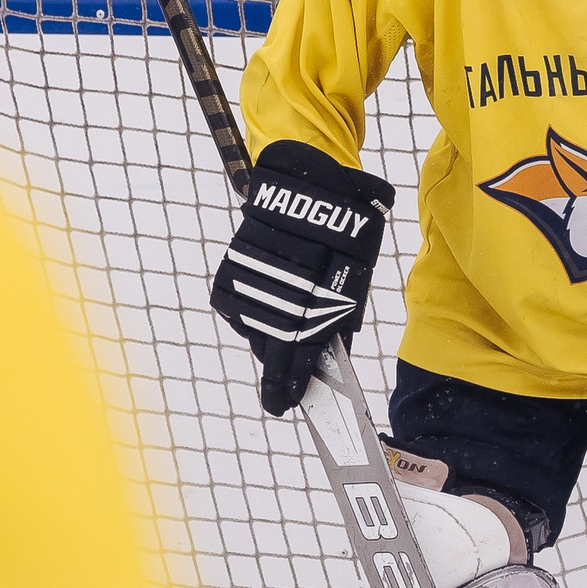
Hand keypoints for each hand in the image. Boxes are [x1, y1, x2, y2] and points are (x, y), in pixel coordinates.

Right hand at [210, 140, 395, 414]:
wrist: (309, 182)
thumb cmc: (343, 232)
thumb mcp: (354, 278)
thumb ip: (338, 320)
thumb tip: (327, 357)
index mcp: (316, 300)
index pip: (297, 355)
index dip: (289, 384)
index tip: (284, 405)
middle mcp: (280, 295)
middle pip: (272, 348)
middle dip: (278, 372)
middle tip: (277, 394)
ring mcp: (252, 284)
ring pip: (254, 328)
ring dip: (266, 335)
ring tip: (282, 323)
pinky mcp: (232, 270)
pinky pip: (237, 306)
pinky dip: (249, 312)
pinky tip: (264, 302)